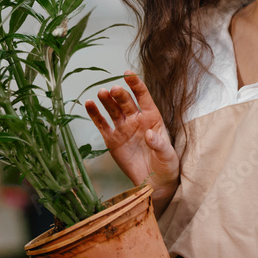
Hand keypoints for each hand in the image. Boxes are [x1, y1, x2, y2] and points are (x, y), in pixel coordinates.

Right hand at [85, 71, 178, 215]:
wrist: (154, 183)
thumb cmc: (166, 166)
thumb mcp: (167, 156)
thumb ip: (159, 144)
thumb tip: (150, 133)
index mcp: (152, 118)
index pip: (143, 97)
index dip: (136, 84)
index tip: (127, 74)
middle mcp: (136, 119)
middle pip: (126, 102)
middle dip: (120, 95)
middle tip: (113, 90)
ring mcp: (123, 128)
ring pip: (113, 110)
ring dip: (107, 101)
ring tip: (101, 93)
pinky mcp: (112, 140)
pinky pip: (102, 124)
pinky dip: (95, 114)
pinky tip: (89, 104)